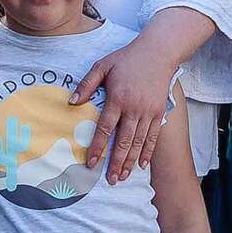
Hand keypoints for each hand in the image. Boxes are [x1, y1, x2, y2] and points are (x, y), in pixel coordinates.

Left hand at [72, 34, 177, 184]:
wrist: (158, 52)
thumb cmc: (127, 58)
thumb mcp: (103, 65)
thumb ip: (87, 84)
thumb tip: (72, 102)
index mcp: (118, 97)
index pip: (105, 128)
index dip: (98, 147)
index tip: (91, 164)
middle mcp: (134, 107)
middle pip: (124, 141)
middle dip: (116, 163)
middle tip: (110, 180)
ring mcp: (148, 111)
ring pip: (138, 142)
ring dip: (130, 162)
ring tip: (122, 177)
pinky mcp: (159, 112)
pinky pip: (153, 136)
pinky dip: (147, 152)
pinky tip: (142, 165)